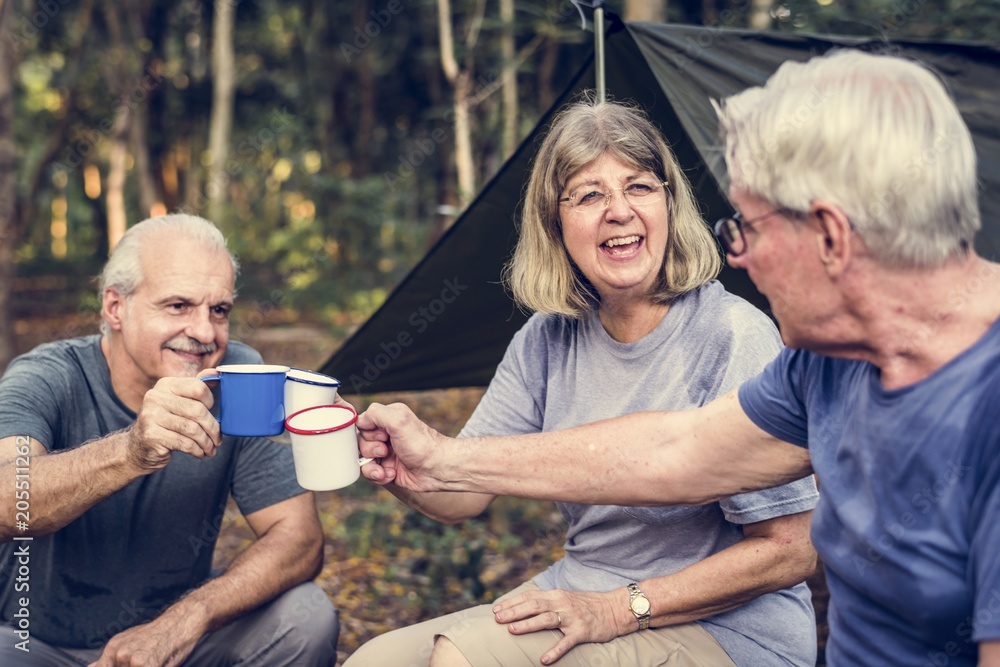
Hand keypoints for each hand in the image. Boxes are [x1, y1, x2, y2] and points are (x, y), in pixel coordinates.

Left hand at [88, 611, 203, 666]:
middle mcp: (118, 653)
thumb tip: (91, 666)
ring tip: (155, 660)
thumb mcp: (132, 642)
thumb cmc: (160, 634)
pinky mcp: (145, 664)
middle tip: (146, 660)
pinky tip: (160, 662)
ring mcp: (130, 659)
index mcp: (112, 648)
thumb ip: (111, 658)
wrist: (183, 620)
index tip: (127, 665)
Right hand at [126, 376, 221, 472]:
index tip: (213, 413)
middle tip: (218, 439)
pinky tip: (200, 453)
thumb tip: (217, 373)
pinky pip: (185, 443)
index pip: (198, 387)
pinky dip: (197, 450)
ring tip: (210, 449)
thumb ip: (194, 388)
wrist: (137, 447)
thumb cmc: (164, 422)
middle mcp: (156, 398)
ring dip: (206, 442)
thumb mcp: (177, 401)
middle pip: (198, 410)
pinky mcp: (152, 436)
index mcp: (165, 385)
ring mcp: (151, 416)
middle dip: (213, 428)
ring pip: (193, 429)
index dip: (211, 401)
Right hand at [356, 402, 447, 491]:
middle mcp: (386, 434)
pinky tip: (391, 475)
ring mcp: (386, 452)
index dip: (367, 433)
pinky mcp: (387, 468)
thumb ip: (377, 413)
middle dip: (370, 450)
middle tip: (385, 451)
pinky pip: (371, 473)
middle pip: (360, 442)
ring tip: (387, 469)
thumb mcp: (399, 420)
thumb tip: (360, 420)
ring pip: (363, 460)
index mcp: (389, 419)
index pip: (362, 423)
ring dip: (372, 466)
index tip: (382, 436)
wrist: (438, 469)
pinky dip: (378, 476)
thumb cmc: (422, 444)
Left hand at [491, 588, 624, 664]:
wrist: (615, 609)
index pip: (530, 597)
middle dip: (514, 612)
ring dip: (528, 624)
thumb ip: (549, 602)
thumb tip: (527, 607)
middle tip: (497, 619)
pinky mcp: (582, 631)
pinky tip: (544, 660)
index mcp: (556, 595)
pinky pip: (566, 642)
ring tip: (512, 631)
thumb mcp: (566, 598)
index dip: (512, 602)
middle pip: (534, 605)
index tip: (496, 609)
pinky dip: (555, 651)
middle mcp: (562, 603)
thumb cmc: (588, 605)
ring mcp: (572, 617)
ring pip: (546, 619)